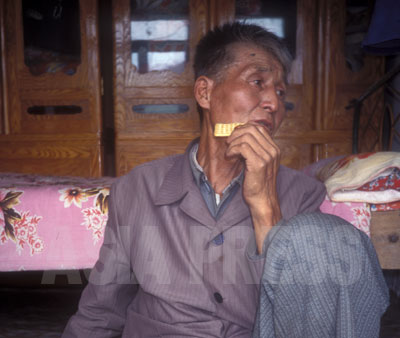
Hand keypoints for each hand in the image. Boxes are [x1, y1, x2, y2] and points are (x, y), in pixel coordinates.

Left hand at [225, 122, 281, 252]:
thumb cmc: (257, 183)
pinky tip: (230, 157)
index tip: (234, 137)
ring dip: (233, 143)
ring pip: (246, 137)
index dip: (243, 129)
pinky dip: (232, 150)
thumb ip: (255, 150)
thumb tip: (240, 136)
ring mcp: (267, 157)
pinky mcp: (259, 163)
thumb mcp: (259, 163)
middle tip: (229, 143)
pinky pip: (242, 147)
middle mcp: (273, 151)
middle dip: (236, 133)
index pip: (259, 128)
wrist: (262, 200)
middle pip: (252, 129)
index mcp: (274, 149)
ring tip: (229, 153)